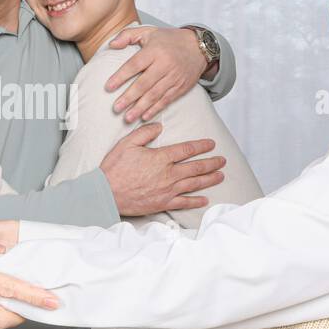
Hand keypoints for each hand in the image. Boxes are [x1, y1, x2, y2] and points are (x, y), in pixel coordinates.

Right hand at [99, 122, 224, 215]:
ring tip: (220, 176)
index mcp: (161, 158)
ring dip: (209, 179)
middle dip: (212, 163)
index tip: (211, 144)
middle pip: (196, 167)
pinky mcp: (162, 203)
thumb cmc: (115, 168)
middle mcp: (168, 174)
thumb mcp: (127, 143)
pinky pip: (184, 202)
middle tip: (222, 160)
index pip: (187, 149)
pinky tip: (205, 199)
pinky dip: (196, 201)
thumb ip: (145, 132)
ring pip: (194, 184)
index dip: (201, 146)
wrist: (106, 193)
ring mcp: (167, 190)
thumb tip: (160, 126)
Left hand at [105, 26, 207, 122]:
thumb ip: (127, 35)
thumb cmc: (169, 40)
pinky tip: (145, 116)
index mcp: (154, 50)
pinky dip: (155, 109)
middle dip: (129, 97)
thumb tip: (111, 45)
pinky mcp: (181, 87)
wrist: (199, 47)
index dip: (121, 77)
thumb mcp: (148, 31)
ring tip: (127, 118)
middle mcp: (165, 64)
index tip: (108, 87)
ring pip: (155, 95)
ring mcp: (174, 77)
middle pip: (144, 84)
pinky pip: (167, 100)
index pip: (134, 65)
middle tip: (115, 108)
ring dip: (140, 108)